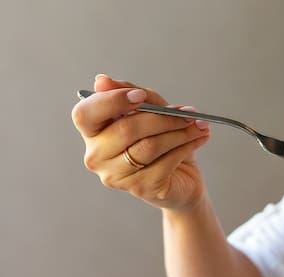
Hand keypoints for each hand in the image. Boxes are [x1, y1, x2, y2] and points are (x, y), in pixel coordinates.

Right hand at [71, 74, 211, 210]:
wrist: (181, 177)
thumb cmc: (159, 140)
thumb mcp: (149, 109)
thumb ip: (130, 93)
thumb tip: (102, 81)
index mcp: (92, 132)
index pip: (85, 114)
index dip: (112, 102)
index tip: (141, 96)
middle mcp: (96, 157)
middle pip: (126, 129)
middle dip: (162, 117)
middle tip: (187, 112)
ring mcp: (116, 176)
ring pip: (149, 146)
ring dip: (179, 132)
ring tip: (197, 124)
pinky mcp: (141, 188)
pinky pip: (165, 162)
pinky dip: (186, 147)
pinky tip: (198, 138)